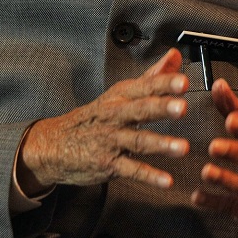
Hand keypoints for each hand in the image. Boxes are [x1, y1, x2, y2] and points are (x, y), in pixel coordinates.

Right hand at [17, 48, 190, 193]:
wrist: (55, 145)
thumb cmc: (95, 118)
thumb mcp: (120, 93)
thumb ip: (152, 76)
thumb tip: (175, 56)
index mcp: (121, 96)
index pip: (145, 86)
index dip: (164, 83)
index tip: (182, 81)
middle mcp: (116, 116)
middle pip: (141, 109)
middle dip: (162, 108)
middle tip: (182, 108)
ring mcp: (111, 140)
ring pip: (138, 140)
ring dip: (161, 144)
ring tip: (182, 148)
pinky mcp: (109, 163)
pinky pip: (131, 170)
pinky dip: (149, 176)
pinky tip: (166, 181)